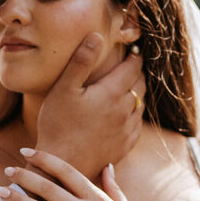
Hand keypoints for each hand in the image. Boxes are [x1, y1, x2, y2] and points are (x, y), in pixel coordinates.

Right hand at [36, 35, 144, 178]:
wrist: (63, 164)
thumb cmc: (58, 124)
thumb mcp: (64, 88)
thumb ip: (81, 60)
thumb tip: (97, 36)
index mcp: (112, 93)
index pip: (133, 68)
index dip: (135, 57)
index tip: (134, 50)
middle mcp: (125, 110)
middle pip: (140, 85)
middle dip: (137, 73)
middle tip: (132, 65)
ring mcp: (127, 130)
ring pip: (140, 105)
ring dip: (137, 94)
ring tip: (128, 87)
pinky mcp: (124, 146)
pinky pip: (137, 125)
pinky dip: (135, 115)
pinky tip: (125, 115)